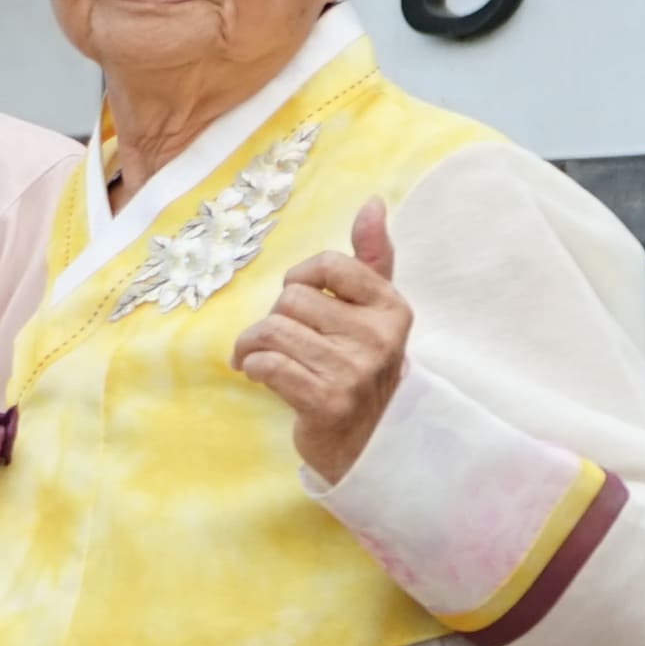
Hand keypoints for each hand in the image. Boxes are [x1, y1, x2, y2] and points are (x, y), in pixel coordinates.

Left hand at [232, 198, 411, 485]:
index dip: (300, 278)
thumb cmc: (362, 367)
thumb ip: (373, 259)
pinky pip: (267, 365)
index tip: (297, 298)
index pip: (330, 265)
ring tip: (259, 357)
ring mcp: (353, 371)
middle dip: (274, 317)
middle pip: (292, 299)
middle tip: (279, 339)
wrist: (369, 442)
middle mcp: (378, 338)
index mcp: (391, 309)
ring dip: (253, 345)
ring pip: (273, 330)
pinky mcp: (326, 402)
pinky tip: (259, 375)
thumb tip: (374, 203)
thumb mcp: (376, 311)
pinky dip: (253, 368)